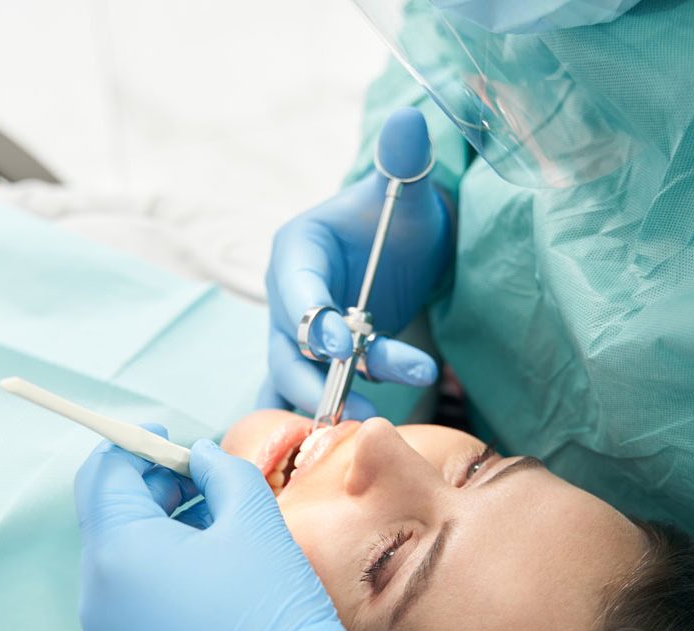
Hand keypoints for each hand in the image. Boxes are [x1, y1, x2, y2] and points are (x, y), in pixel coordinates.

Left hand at [74, 426, 355, 630]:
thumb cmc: (270, 616)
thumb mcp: (255, 520)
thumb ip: (223, 471)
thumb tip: (203, 457)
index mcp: (120, 554)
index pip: (103, 475)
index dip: (133, 443)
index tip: (164, 433)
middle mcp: (98, 598)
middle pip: (111, 517)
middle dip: (153, 487)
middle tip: (201, 480)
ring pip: (122, 560)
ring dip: (160, 530)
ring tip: (216, 528)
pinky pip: (130, 602)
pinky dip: (159, 573)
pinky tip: (208, 576)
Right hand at [263, 107, 451, 417]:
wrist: (398, 253)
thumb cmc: (399, 221)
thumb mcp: (406, 191)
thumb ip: (403, 161)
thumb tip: (408, 118)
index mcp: (296, 252)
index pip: (296, 287)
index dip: (315, 317)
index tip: (344, 345)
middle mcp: (285, 298)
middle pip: (288, 345)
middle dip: (321, 379)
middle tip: (364, 407)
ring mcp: (293, 337)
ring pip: (292, 379)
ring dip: (321, 407)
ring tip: (364, 432)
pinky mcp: (309, 365)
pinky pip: (301, 397)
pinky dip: (315, 420)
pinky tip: (339, 449)